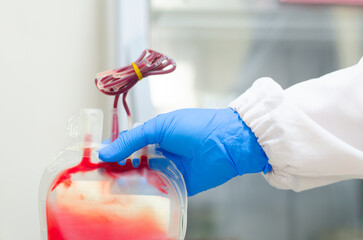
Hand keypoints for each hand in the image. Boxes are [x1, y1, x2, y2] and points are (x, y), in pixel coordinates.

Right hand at [99, 108, 270, 195]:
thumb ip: (132, 140)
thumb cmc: (195, 127)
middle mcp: (159, 154)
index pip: (127, 145)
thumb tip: (106, 152)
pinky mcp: (177, 186)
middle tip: (98, 180)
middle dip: (117, 172)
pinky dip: (146, 195)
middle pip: (132, 165)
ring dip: (128, 185)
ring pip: (142, 180)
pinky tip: (131, 199)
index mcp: (154, 136)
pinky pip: (158, 192)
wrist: (225, 143)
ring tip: (109, 191)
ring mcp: (168, 170)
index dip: (112, 153)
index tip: (96, 161)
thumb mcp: (160, 127)